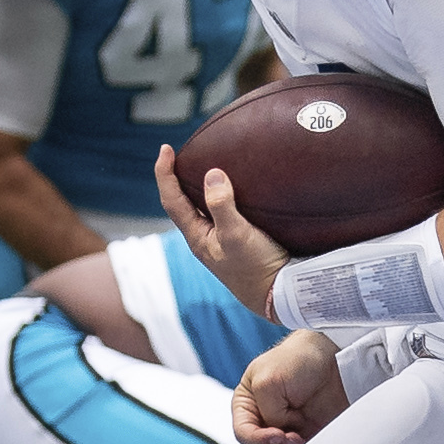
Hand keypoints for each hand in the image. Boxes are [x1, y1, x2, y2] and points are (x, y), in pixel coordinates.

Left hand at [156, 142, 292, 319]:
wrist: (279, 294)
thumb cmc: (256, 268)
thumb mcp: (236, 235)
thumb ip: (222, 205)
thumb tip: (211, 173)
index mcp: (196, 236)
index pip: (171, 199)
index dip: (164, 173)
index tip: (165, 149)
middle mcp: (204, 237)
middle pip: (183, 202)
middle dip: (179, 177)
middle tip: (183, 152)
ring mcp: (221, 240)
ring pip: (202, 207)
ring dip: (200, 186)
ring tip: (206, 164)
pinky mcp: (239, 241)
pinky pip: (222, 212)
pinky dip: (222, 195)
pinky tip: (235, 187)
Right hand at [232, 329, 346, 443]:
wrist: (334, 359)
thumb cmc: (299, 360)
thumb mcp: (268, 380)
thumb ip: (266, 411)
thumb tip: (277, 433)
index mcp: (247, 406)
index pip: (242, 434)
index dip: (258, 439)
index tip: (278, 434)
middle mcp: (263, 422)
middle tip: (294, 436)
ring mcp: (285, 432)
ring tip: (302, 438)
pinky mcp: (306, 440)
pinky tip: (311, 443)